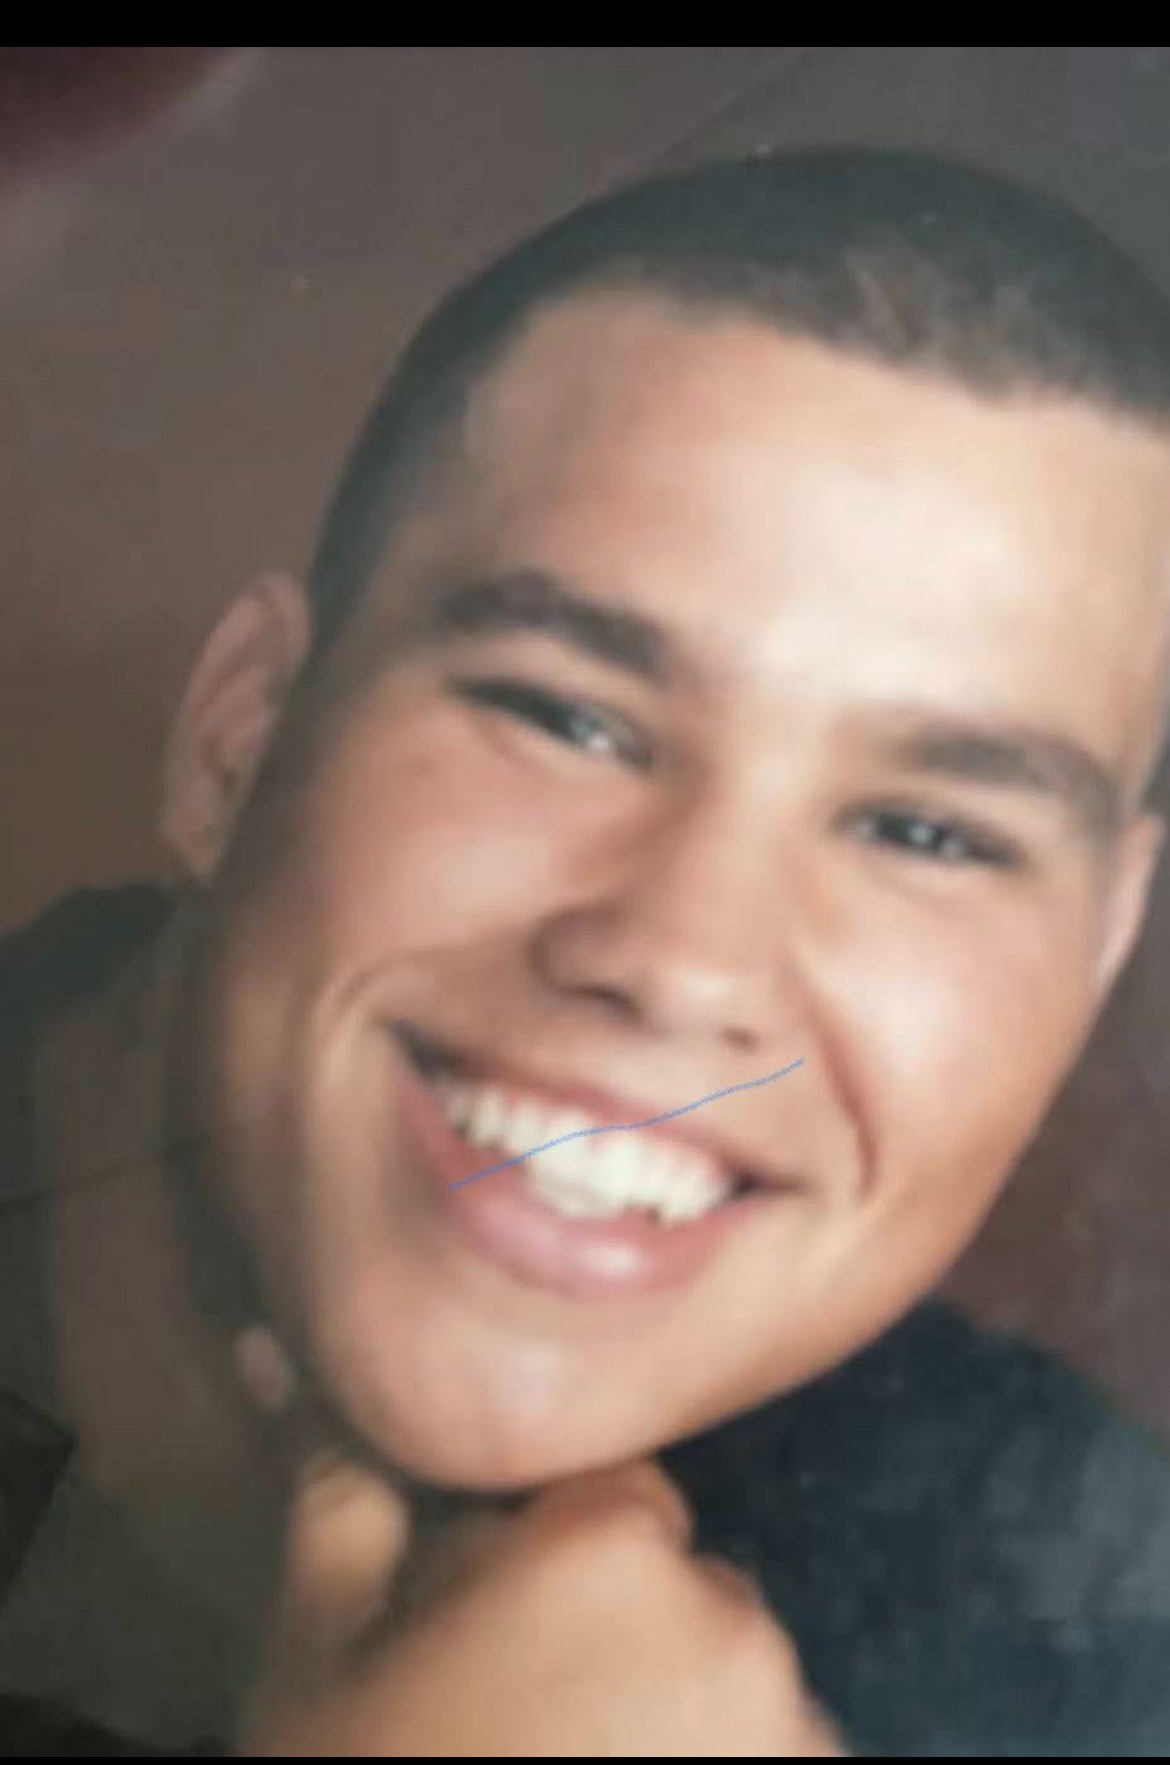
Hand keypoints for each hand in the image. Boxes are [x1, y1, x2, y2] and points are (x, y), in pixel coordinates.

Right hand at [237, 1453, 845, 1756]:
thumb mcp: (323, 1653)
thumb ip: (342, 1500)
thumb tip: (275, 1349)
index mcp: (609, 1545)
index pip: (612, 1498)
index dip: (548, 1563)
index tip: (492, 1638)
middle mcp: (729, 1619)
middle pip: (674, 1590)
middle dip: (612, 1637)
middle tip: (513, 1722)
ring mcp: (789, 1730)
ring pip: (723, 1684)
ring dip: (669, 1717)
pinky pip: (766, 1755)